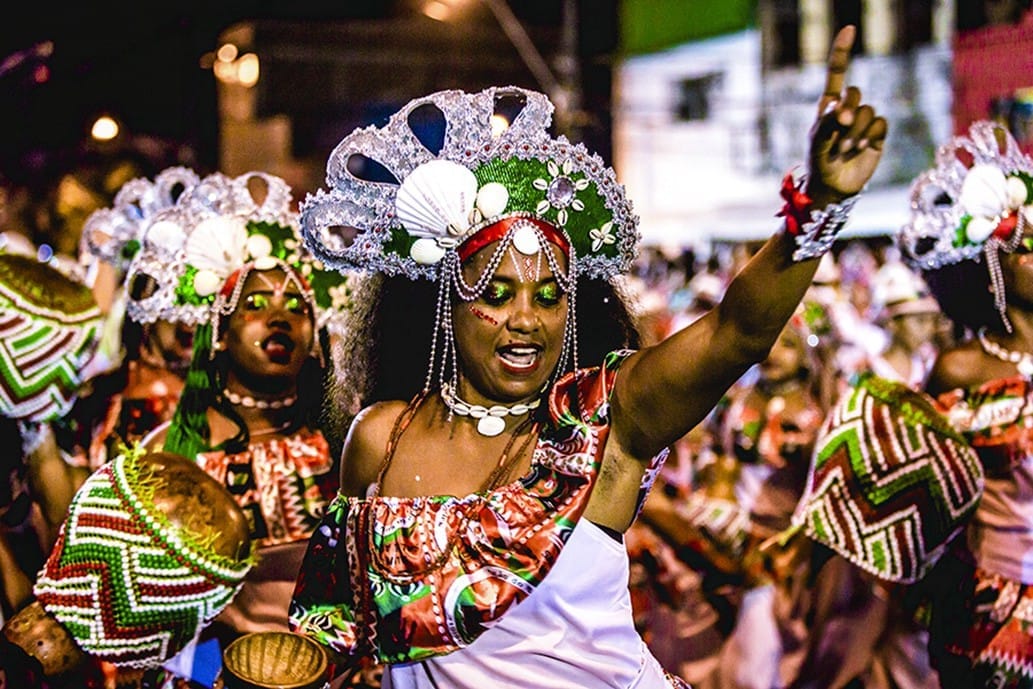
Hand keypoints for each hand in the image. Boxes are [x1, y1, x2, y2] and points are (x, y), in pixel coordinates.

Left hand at [807, 25, 887, 204]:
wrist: (832, 186)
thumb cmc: (818, 161)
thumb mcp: (817, 140)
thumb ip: (828, 121)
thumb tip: (842, 107)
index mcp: (829, 105)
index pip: (837, 74)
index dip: (842, 51)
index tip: (849, 29)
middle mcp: (848, 110)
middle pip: (856, 92)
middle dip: (849, 109)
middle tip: (840, 126)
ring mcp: (864, 122)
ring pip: (868, 112)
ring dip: (855, 131)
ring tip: (843, 149)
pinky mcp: (877, 135)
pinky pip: (880, 124)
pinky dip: (868, 137)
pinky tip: (858, 150)